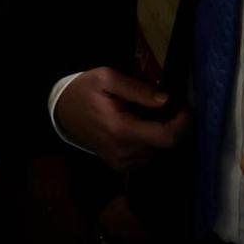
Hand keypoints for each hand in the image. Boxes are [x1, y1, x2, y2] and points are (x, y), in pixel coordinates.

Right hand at [52, 68, 187, 169]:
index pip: (167, 137)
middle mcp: (123, 152)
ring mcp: (121, 162)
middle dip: (172, 126)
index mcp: (121, 130)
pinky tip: (138, 128)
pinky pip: (146, 157)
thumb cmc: (83, 91)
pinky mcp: (119, 165)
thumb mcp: (106, 78)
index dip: (183, 123)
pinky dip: (149, 143)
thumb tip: (166, 100)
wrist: (60, 112)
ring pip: (158, 152)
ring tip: (148, 116)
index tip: (182, 106)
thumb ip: (138, 89)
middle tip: (165, 107)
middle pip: (166, 145)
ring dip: (160, 134)